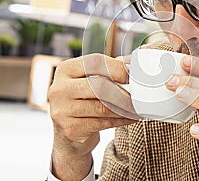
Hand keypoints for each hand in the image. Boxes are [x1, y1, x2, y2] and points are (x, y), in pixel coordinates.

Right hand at [48, 54, 136, 179]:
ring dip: (126, 108)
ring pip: (103, 107)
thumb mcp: (88, 82)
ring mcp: (62, 110)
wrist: (67, 136)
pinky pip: (104, 122)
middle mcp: (59, 88)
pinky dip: (122, 120)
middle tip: (139, 95)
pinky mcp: (71, 129)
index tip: (133, 74)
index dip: (117, 67)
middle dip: (123, 91)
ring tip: (138, 107)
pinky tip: (131, 117)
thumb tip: (131, 62)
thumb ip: (106, 71)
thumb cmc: (83, 102)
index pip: (95, 62)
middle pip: (100, 86)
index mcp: (65, 69)